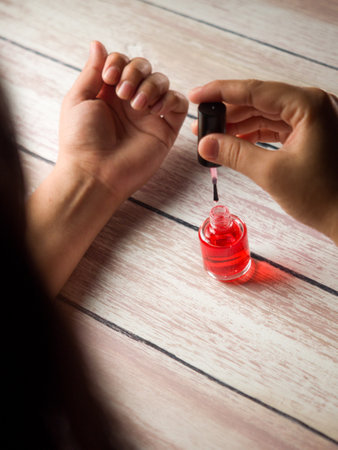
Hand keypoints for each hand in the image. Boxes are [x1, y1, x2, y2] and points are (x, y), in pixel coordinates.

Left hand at [59, 40, 187, 205]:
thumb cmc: (81, 140)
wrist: (95, 173)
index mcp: (108, 93)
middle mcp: (129, 102)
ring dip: (150, 86)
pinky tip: (154, 109)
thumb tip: (98, 44)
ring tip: (137, 105)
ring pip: (161, 82)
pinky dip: (170, 99)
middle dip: (135, 72)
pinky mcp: (164, 130)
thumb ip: (92, 71)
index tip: (109, 78)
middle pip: (144, 68)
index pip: (122, 63)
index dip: (118, 63)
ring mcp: (148, 116)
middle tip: (123, 93)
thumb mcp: (78, 99)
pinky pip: (178, 104)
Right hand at [189, 80, 337, 242]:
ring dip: (239, 124)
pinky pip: (275, 126)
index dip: (220, 92)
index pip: (255, 90)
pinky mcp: (311, 133)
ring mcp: (313, 118)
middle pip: (259, 100)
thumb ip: (234, 154)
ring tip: (213, 136)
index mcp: (308, 105)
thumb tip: (205, 143)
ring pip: (266, 113)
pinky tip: (235, 141)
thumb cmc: (322, 196)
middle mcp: (313, 105)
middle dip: (228, 112)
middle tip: (201, 123)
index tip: (196, 96)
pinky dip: (254, 134)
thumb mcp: (271, 173)